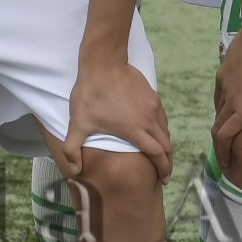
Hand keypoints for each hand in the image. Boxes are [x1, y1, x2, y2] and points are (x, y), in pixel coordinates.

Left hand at [59, 48, 173, 184]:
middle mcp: (149, 119)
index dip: (163, 169)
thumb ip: (72, 149)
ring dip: (166, 146)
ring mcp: (153, 106)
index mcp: (135, 129)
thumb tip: (74, 171)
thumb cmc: (90, 93)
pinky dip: (162, 131)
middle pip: (167, 146)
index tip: (163, 180)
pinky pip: (163, 118)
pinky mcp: (153, 96)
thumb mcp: (78, 123)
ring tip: (160, 156)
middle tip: (164, 174)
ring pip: (166, 131)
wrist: (103, 62)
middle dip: (168, 162)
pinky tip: (155, 133)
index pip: (158, 154)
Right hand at [211, 23, 241, 149]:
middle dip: (220, 143)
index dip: (222, 153)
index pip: (224, 138)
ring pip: (218, 109)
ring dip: (223, 122)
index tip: (225, 163)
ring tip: (232, 128)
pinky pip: (220, 93)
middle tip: (227, 153)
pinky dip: (224, 103)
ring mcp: (225, 85)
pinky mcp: (223, 71)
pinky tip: (235, 100)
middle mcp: (231, 100)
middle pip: (217, 127)